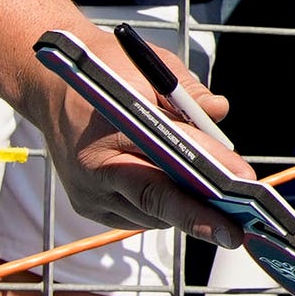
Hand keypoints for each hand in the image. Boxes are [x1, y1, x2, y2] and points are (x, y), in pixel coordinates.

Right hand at [32, 47, 244, 244]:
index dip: (207, 173)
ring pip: (150, 213)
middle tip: (238, 231)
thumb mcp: (149, 65)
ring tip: (225, 210)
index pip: (165, 157)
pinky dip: (164, 210)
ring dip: (186, 211)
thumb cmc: (105, 71)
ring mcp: (88, 194)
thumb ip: (186, 91)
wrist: (51, 85)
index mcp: (108, 129)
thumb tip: (220, 111)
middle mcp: (93, 169)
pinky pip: (138, 215)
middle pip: (156, 199)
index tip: (243, 181)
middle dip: (201, 216)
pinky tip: (188, 200)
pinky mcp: (89, 207)